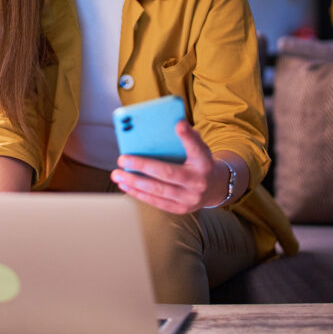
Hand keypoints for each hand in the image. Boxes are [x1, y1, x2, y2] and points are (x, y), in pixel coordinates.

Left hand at [110, 120, 229, 213]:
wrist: (214, 188)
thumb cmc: (199, 162)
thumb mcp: (199, 148)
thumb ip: (188, 138)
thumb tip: (174, 124)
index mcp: (204, 162)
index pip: (197, 148)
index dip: (188, 137)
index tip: (178, 124)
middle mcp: (198, 181)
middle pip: (168, 173)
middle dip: (142, 166)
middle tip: (122, 159)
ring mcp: (189, 198)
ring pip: (158, 190)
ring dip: (134, 182)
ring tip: (117, 174)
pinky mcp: (180, 209)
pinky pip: (156, 202)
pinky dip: (138, 193)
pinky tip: (125, 185)